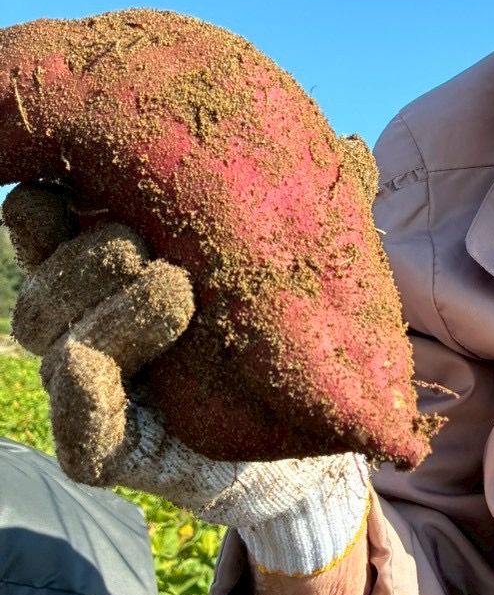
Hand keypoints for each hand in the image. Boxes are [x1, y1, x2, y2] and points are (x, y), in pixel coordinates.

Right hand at [7, 183, 370, 575]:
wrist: (314, 443)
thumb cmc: (288, 333)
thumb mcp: (298, 260)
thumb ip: (312, 204)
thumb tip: (351, 146)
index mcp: (115, 265)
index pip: (43, 222)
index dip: (44, 207)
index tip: (65, 187)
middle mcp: (88, 321)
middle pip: (42, 279)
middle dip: (86, 256)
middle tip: (140, 244)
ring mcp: (88, 386)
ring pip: (48, 334)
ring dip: (106, 306)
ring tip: (175, 288)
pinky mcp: (99, 448)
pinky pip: (74, 411)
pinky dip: (85, 384)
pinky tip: (109, 357)